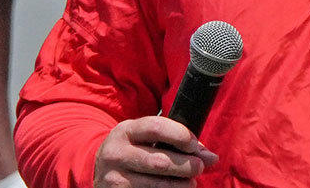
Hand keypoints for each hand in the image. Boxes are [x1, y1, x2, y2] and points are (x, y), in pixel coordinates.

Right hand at [94, 116, 218, 186]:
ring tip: (191, 183)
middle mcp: (116, 153)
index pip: (156, 127)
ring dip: (180, 185)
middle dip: (185, 165)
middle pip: (159, 161)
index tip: (194, 145)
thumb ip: (176, 142)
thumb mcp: (145, 139)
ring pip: (156, 185)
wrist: (98, 172)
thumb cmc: (132, 151)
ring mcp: (114, 178)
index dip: (180, 136)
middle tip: (199, 167)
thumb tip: (211, 157)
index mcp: (125, 131)